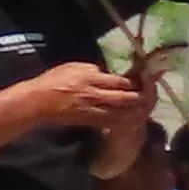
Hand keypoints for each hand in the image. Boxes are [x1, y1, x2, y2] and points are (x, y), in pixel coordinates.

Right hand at [20, 62, 143, 132]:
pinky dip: (126, 121)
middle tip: (151, 94)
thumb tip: (108, 74)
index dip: (137, 80)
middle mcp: (95, 95)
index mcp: (92, 79)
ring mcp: (94, 110)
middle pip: (127, 98)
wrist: (37, 102)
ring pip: (124, 113)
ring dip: (137, 111)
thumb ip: (94, 70)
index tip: (145, 78)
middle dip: (142, 97)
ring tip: (146, 107)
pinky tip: (133, 118)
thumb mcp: (74, 67)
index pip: (122, 81)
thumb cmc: (53, 81)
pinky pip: (114, 123)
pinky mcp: (91, 121)